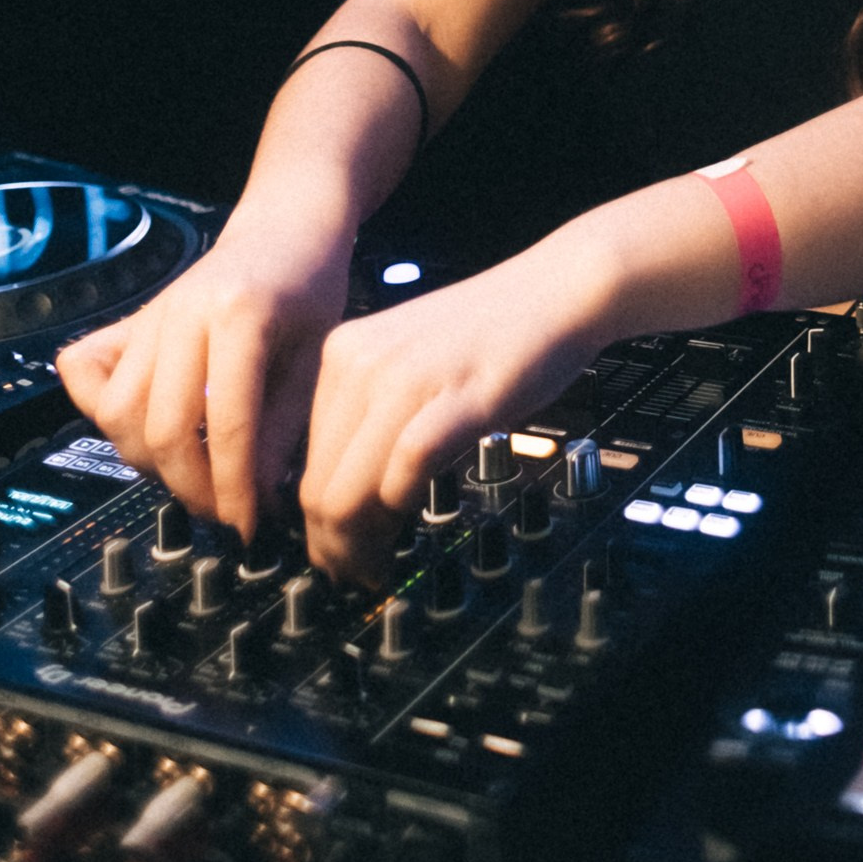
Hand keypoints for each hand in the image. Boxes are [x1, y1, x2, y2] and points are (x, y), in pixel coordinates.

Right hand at [56, 210, 352, 540]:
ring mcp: (150, 315)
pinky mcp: (129, 321)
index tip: (250, 523)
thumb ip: (287, 423)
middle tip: (225, 510)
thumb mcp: (318, 353)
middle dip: (192, 486)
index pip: (228, 421)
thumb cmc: (311, 285)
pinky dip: (105, 412)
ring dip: (150, 462)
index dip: (237, 485)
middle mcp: (183, 312)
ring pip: (118, 412)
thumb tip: (257, 495)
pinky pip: (88, 374)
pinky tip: (145, 430)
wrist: (284, 227)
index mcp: (241, 314)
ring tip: (195, 478)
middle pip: (161, 427)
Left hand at [299, 237, 611, 584]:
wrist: (558, 286)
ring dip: (360, 547)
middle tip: (355, 575)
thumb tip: (349, 492)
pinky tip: (412, 528)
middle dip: (332, 547)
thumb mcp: (409, 363)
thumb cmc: (495, 332)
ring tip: (377, 568)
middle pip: (317, 488)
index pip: (304, 461)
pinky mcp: (454, 397)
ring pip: (347, 492)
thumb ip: (373, 414)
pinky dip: (401, 514)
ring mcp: (404, 380)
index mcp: (342, 354)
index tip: (333, 551)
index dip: (314, 523)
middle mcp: (359, 363)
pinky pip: (405, 472)